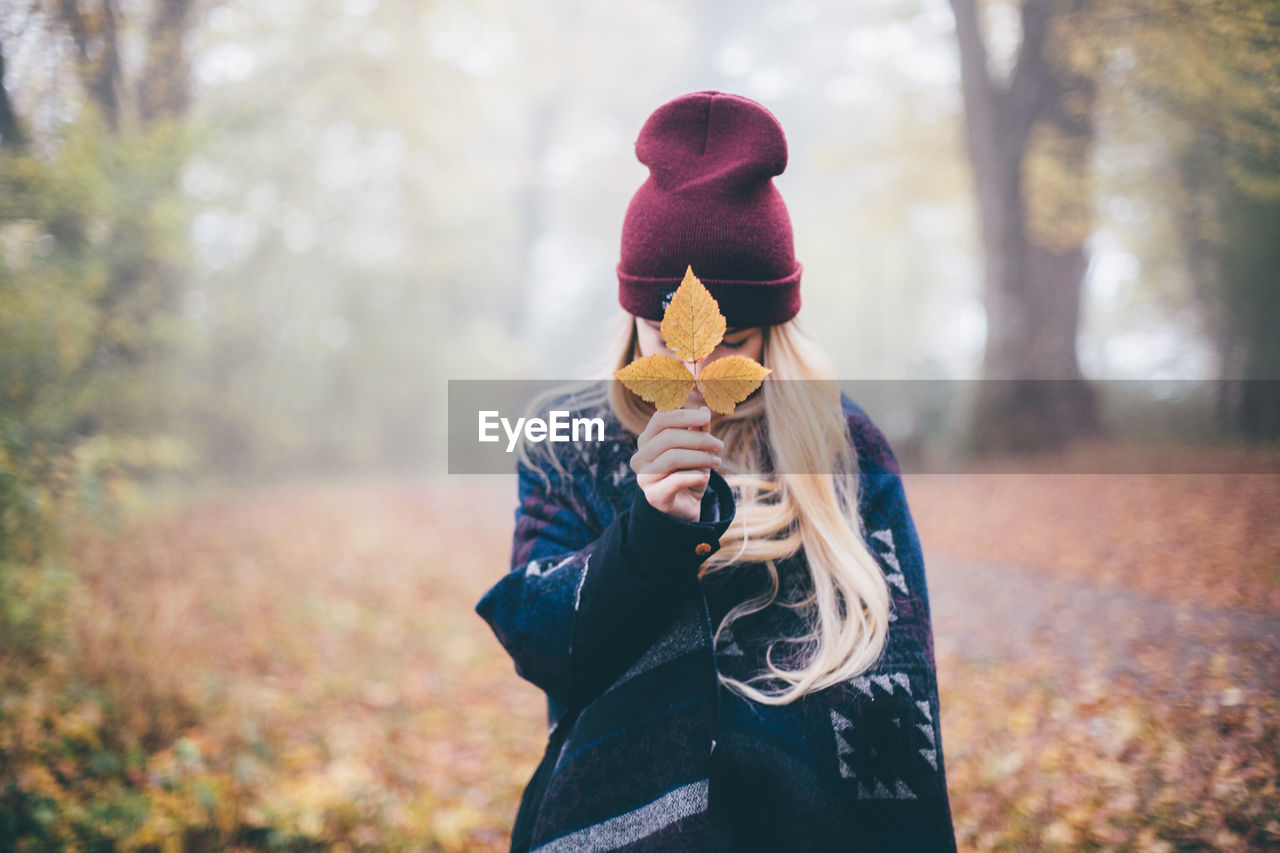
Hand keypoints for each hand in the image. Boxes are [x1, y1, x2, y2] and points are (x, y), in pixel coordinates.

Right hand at [630, 405, 723, 521]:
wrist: (686, 507)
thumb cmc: (689, 473)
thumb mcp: (696, 449)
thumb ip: (698, 430)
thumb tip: (704, 409)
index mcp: (647, 440)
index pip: (661, 419)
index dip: (684, 415)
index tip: (706, 417)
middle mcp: (640, 457)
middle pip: (668, 437)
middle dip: (699, 439)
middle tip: (719, 445)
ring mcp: (644, 478)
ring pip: (673, 457)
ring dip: (700, 458)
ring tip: (716, 462)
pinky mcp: (654, 496)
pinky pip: (676, 480)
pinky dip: (696, 476)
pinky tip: (705, 477)